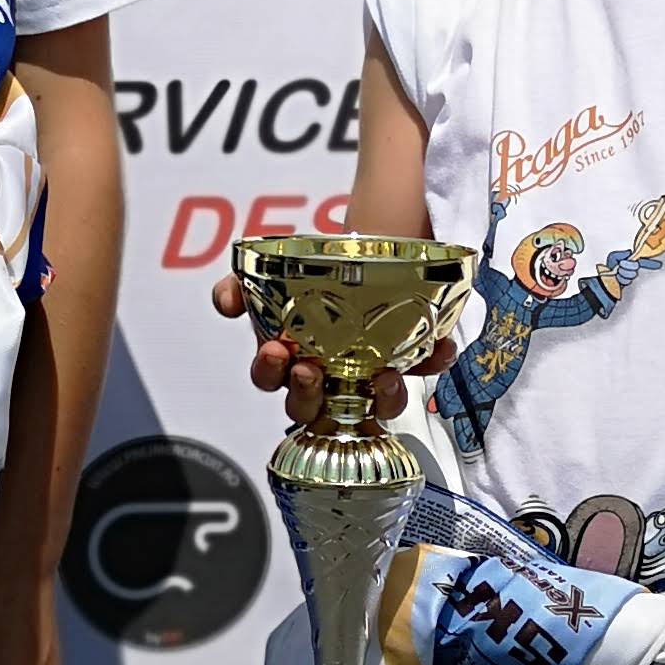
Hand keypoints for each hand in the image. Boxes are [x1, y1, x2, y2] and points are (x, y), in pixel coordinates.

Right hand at [212, 269, 446, 424]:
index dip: (270, 372)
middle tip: (308, 370)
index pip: (270, 379)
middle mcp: (324, 378)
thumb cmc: (309, 281)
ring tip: (381, 377)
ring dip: (374, 398)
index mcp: (288, 358)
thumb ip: (241, 285)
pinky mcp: (403, 364)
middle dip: (305, 393)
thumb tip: (225, 298)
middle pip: (309, 405)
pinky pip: (419, 371)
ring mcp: (363, 377)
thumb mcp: (268, 277)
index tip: (274, 350)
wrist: (354, 258)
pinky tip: (440, 347)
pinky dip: (431, 362)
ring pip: (365, 406)